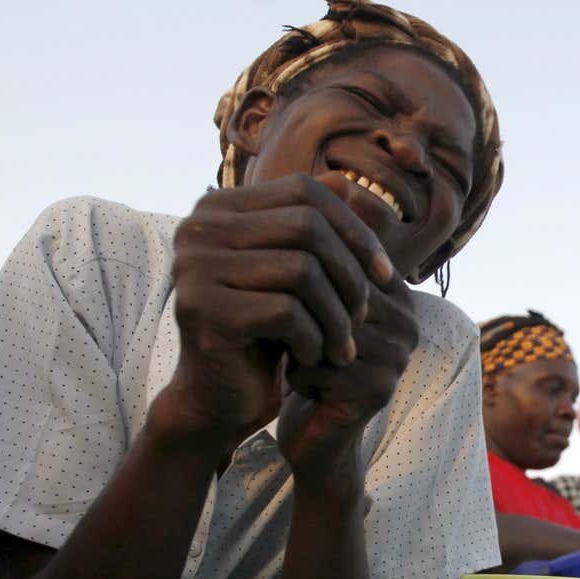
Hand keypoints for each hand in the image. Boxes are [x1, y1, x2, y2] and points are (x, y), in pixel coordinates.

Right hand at [162, 173, 393, 446]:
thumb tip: (351, 183)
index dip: (355, 229)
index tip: (385, 274)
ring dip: (337, 315)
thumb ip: (315, 226)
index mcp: (219, 207)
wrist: (218, 395)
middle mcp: (198, 228)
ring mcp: (194, 267)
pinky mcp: (203, 310)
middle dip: (351, 275)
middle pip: (307, 226)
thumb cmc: (265, 330)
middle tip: (364, 316)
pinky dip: (313, 340)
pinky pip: (286, 313)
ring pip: (302, 270)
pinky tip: (310, 360)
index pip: (304, 191)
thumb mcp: (295, 274)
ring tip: (342, 346)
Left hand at [276, 266, 420, 485]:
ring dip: (296, 346)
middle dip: (300, 316)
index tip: (292, 303)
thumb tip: (321, 206)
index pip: (344, 264)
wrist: (314, 433)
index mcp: (400, 296)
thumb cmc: (310, 360)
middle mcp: (409, 324)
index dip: (307, 284)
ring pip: (323, 330)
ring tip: (300, 361)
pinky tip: (303, 387)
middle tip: (292, 337)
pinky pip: (316, 365)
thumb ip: (323, 264)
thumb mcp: (316, 306)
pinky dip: (297, 375)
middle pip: (335, 297)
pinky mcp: (379, 390)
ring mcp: (398, 358)